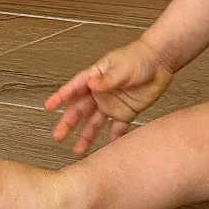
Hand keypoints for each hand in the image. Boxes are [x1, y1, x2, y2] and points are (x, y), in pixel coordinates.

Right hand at [44, 38, 174, 155]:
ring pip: (95, 123)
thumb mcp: (121, 67)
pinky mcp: (126, 112)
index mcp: (95, 77)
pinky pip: (117, 129)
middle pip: (80, 110)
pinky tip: (106, 151)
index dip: (61, 97)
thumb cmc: (138, 57)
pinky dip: (113, 139)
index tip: (48, 106)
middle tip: (58, 136)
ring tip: (78, 152)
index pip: (74, 88)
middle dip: (68, 124)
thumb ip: (107, 79)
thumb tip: (92, 84)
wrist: (160, 61)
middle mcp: (100, 93)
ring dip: (86, 137)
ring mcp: (112, 104)